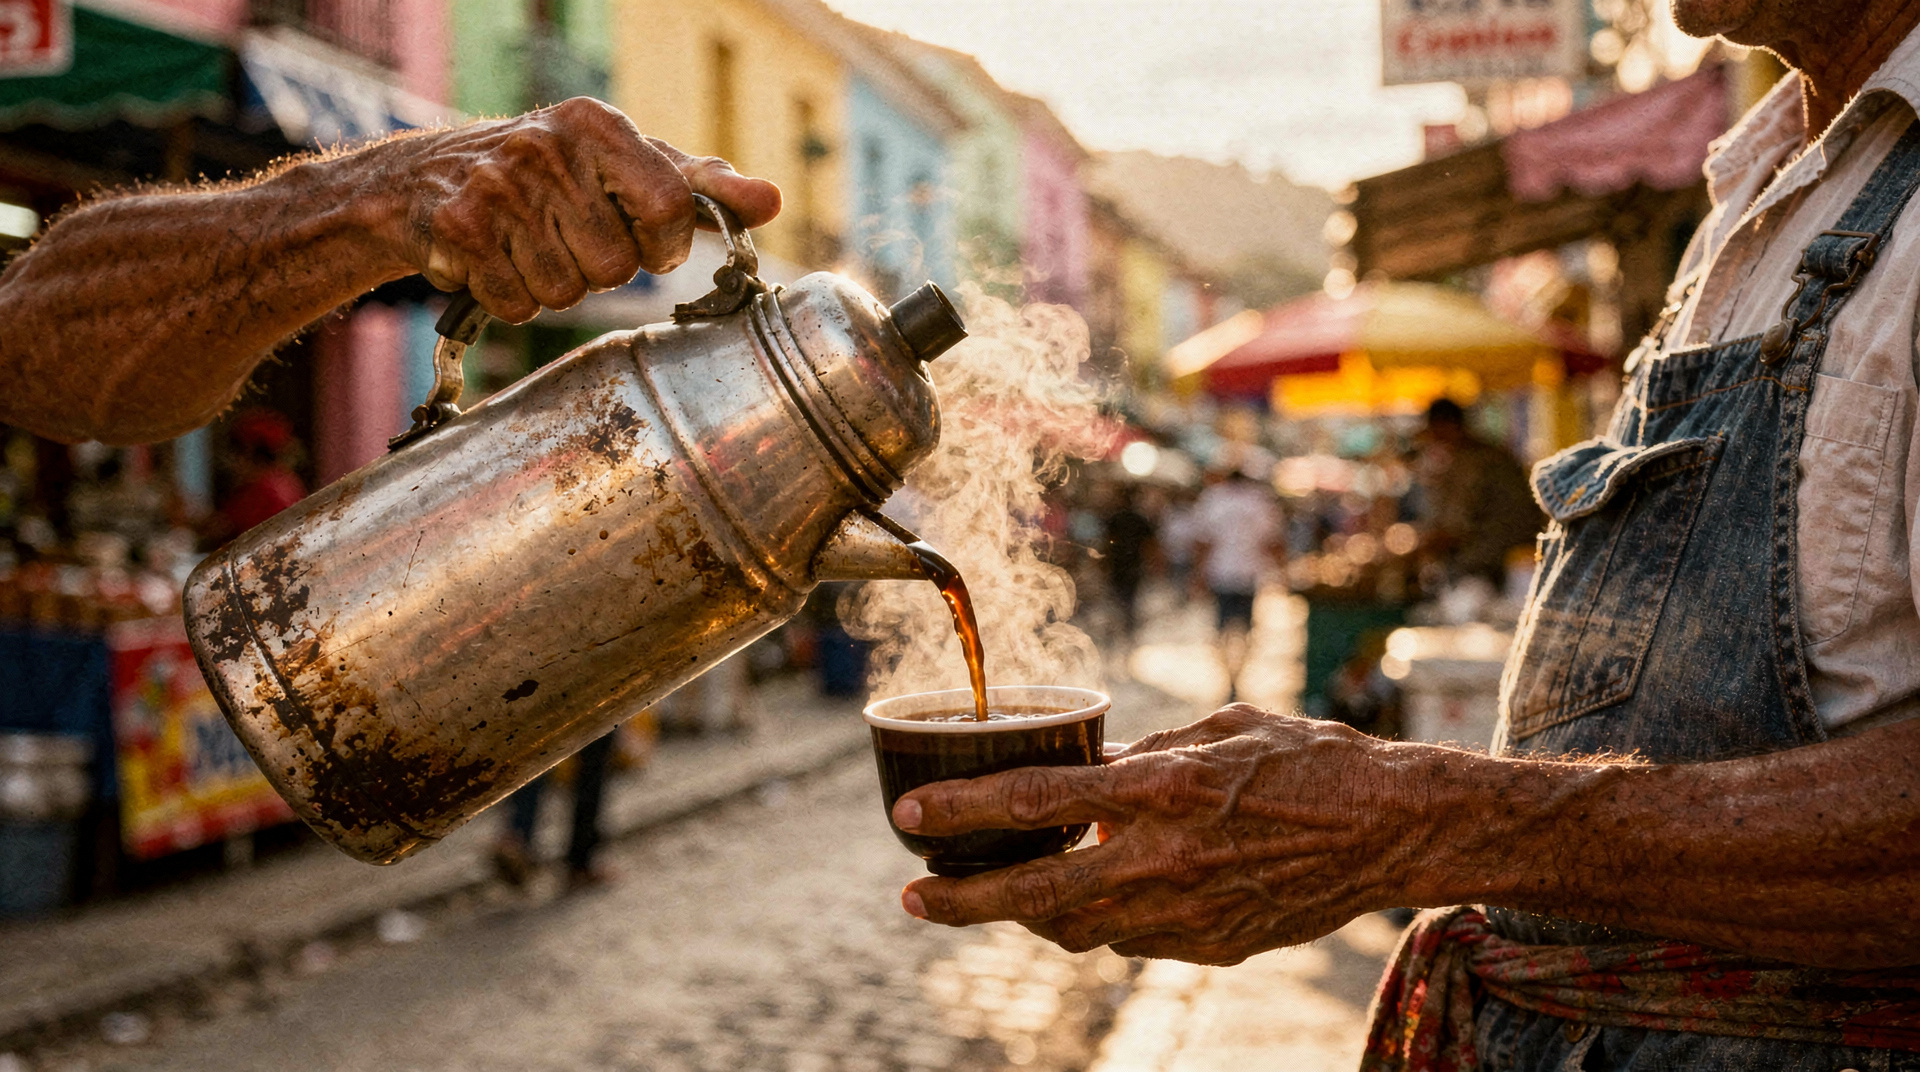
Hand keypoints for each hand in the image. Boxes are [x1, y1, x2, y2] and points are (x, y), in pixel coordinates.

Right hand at [386, 97, 781, 322]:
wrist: (421, 182)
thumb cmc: (549, 179)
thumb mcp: (624, 168)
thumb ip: (699, 189)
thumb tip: (773, 201)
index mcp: (600, 125)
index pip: (672, 207)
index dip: (664, 243)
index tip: (642, 238)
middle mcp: (549, 146)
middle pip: (619, 266)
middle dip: (598, 269)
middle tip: (565, 237)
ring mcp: (499, 185)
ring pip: (568, 292)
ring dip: (552, 286)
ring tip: (526, 246)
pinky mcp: (457, 227)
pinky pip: (518, 304)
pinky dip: (509, 298)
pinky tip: (492, 260)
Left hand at [892, 705, 1423, 964]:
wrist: (1393, 828)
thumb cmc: (1309, 757)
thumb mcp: (1216, 729)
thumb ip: (1141, 752)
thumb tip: (1084, 767)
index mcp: (1163, 787)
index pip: (1035, 801)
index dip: (961, 812)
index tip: (906, 816)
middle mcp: (1166, 856)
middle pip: (1036, 894)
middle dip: (963, 901)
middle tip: (912, 897)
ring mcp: (1188, 913)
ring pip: (1077, 931)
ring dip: (1027, 915)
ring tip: (990, 895)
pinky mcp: (1211, 946)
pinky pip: (1130, 941)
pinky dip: (1097, 921)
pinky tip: (1087, 897)